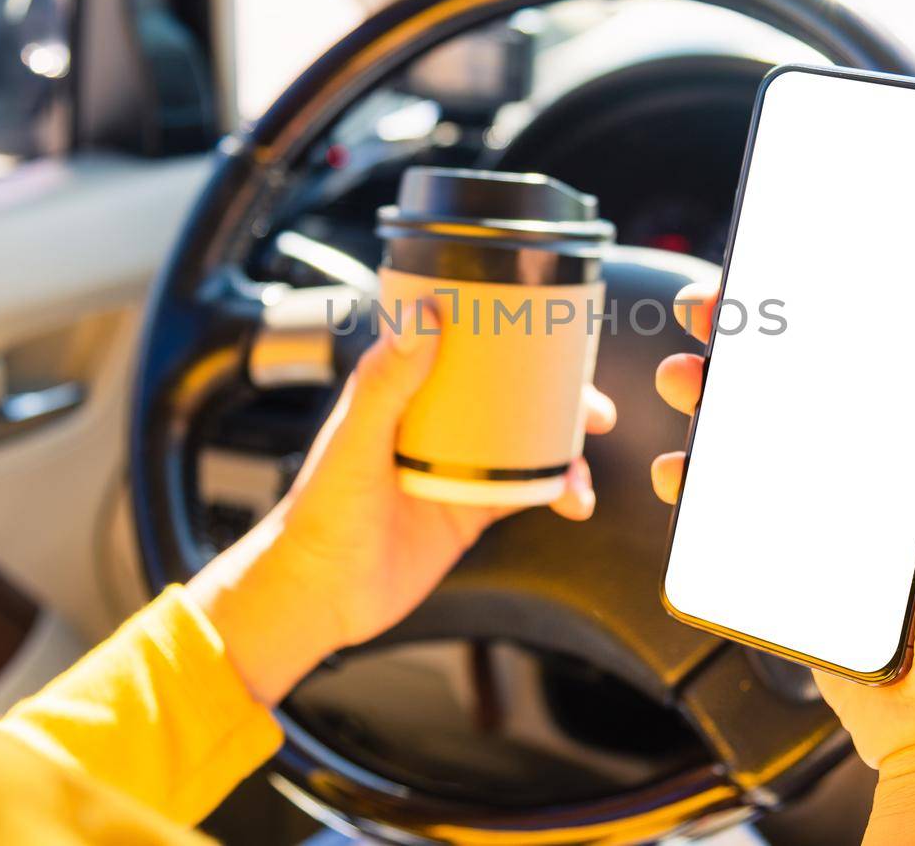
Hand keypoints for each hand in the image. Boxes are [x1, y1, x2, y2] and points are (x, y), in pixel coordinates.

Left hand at [191, 301, 615, 705]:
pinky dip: (557, 491)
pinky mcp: (471, 508)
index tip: (556, 332)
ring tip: (582, 470)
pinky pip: (527, 489)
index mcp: (403, 390)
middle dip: (560, 395)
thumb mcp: (355, 444)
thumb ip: (386, 383)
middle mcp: (436, 421)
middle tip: (595, 410)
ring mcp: (458, 464)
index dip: (510, 334)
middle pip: (509, 391)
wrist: (319, 596)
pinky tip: (573, 502)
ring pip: (528, 440)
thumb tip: (424, 318)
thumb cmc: (319, 516)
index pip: (462, 344)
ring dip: (565, 447)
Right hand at [653, 284, 914, 844]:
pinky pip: (733, 514)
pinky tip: (683, 477)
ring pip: (754, 445)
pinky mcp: (790, 562)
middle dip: (745, 348)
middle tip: (709, 320)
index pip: (863, 359)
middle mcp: (867, 474)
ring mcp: (824, 518)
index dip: (817, 311)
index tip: (780, 277)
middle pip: (795, 391)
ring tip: (684, 389)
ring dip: (712, 409)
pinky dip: (699, 488)